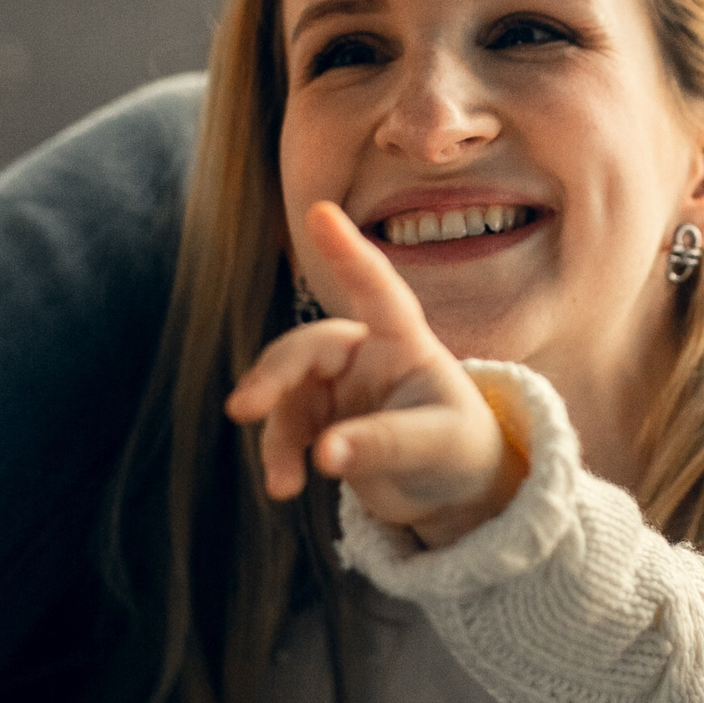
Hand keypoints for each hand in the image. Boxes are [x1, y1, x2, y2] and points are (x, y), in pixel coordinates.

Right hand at [227, 203, 524, 546]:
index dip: (347, 250)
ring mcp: (339, 387)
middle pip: (307, 348)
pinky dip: (280, 456)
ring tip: (282, 485)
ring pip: (287, 394)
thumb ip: (384, 444)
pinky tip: (284, 487)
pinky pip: (285, 428)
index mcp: (404, 342)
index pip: (376, 287)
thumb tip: (325, 455)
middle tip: (243, 409)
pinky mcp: (322, 420)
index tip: (320, 211)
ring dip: (276, 435)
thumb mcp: (436, 447)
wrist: (455, 492)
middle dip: (273, 375)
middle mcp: (365, 355)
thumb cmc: (460, 452)